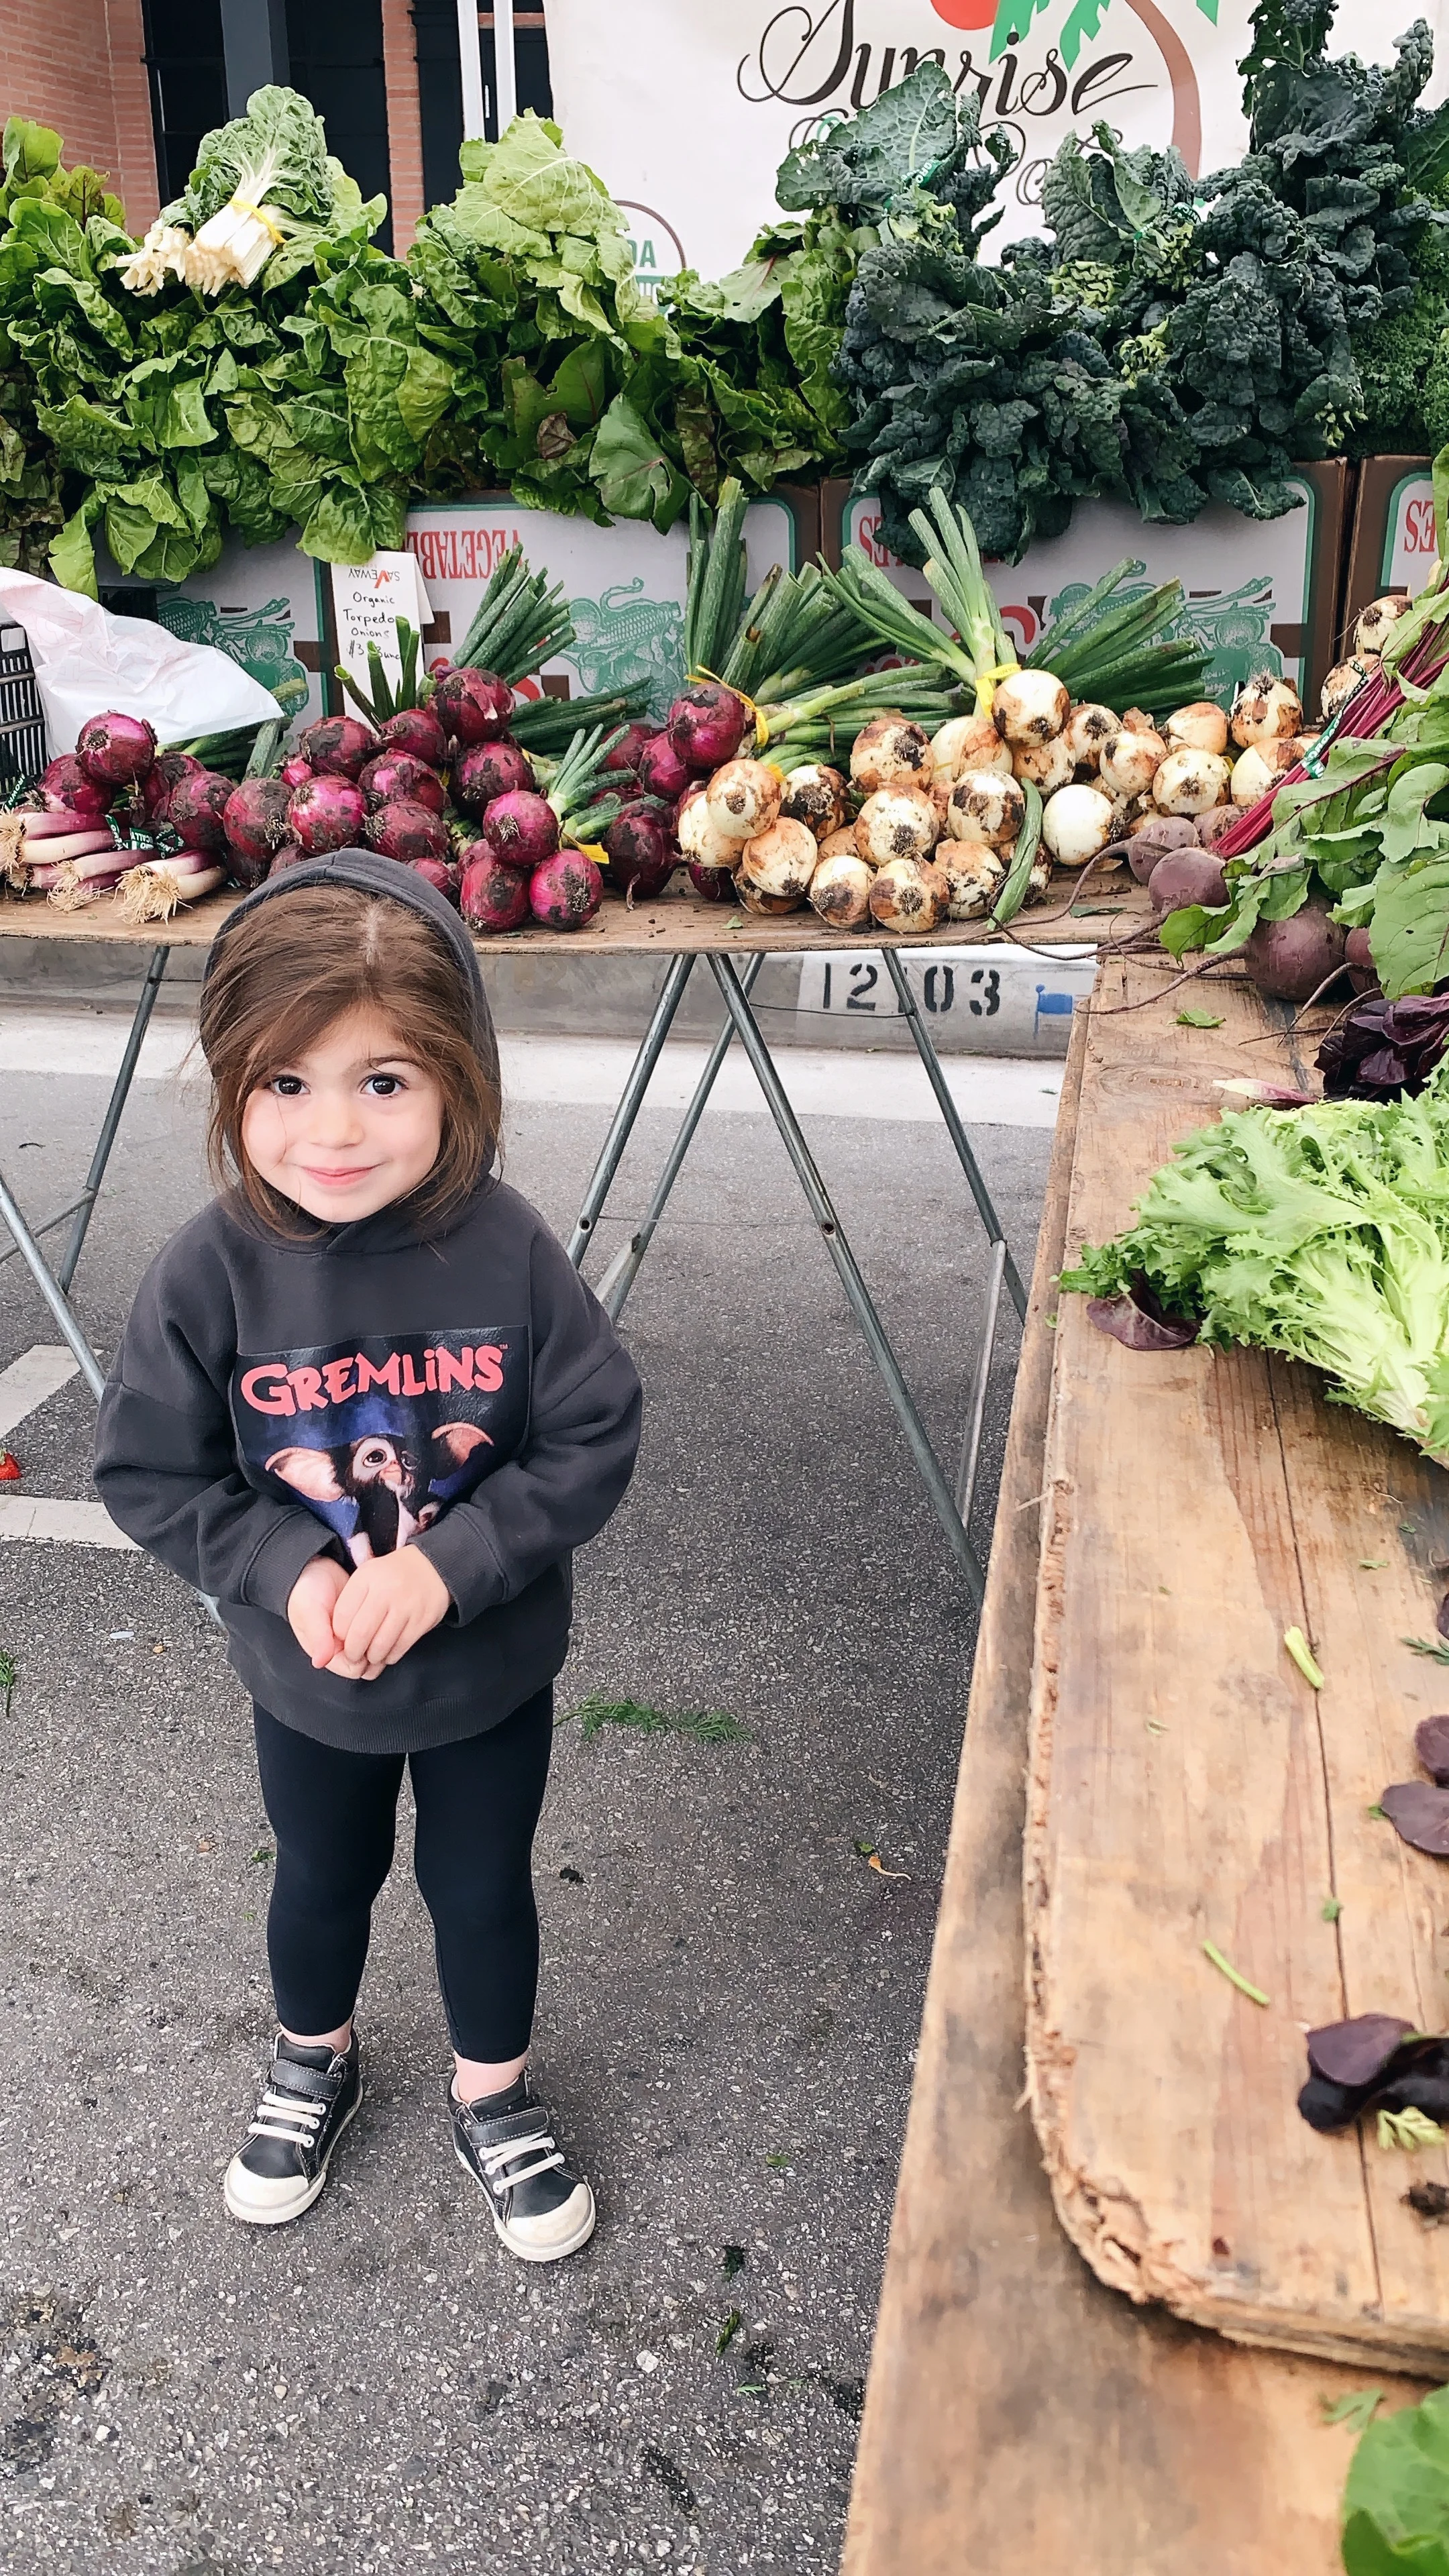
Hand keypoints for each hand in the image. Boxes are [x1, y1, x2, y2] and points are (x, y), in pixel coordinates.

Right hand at [285, 1554, 372, 1681]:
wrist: (316, 1567)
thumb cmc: (307, 1590)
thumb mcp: (309, 1610)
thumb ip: (317, 1636)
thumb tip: (320, 1662)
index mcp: (326, 1652)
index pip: (353, 1670)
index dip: (362, 1658)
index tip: (365, 1639)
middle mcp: (341, 1649)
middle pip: (368, 1665)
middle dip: (376, 1651)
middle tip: (377, 1628)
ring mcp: (355, 1638)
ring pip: (377, 1652)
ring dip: (381, 1639)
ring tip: (381, 1620)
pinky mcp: (365, 1624)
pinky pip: (380, 1635)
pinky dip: (384, 1628)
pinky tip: (383, 1615)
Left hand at [330, 1548, 450, 1677]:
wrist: (431, 1567)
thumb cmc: (391, 1576)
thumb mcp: (365, 1576)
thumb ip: (349, 1602)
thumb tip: (334, 1639)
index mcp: (367, 1578)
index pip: (342, 1618)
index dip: (339, 1635)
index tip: (342, 1639)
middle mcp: (386, 1591)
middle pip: (360, 1635)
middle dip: (353, 1653)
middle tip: (353, 1655)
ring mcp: (407, 1606)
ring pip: (380, 1646)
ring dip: (372, 1657)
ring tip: (370, 1654)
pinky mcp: (423, 1619)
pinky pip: (400, 1648)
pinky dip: (390, 1655)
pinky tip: (387, 1652)